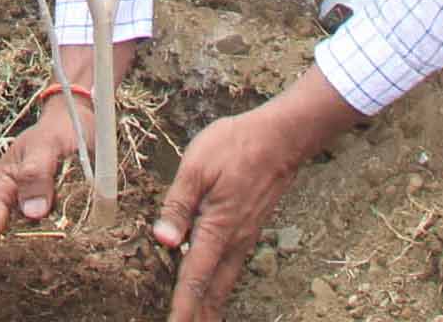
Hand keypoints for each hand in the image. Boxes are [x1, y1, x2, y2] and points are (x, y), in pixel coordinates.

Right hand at [0, 95, 97, 302]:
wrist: (77, 124)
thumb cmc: (58, 131)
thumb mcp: (47, 145)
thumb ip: (39, 173)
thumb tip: (34, 212)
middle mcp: (8, 208)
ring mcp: (25, 218)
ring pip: (12, 257)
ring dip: (7, 284)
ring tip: (3, 314)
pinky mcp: (45, 224)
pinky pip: (35, 252)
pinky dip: (31, 273)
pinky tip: (35, 295)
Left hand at [152, 87, 352, 319]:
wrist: (280, 138)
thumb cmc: (236, 146)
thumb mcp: (196, 166)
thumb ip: (178, 205)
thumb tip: (162, 239)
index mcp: (217, 228)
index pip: (194, 278)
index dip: (182, 307)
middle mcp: (234, 240)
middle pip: (212, 291)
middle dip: (198, 316)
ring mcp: (245, 236)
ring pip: (224, 282)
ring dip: (209, 307)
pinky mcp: (249, 228)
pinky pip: (232, 268)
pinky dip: (219, 287)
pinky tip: (213, 288)